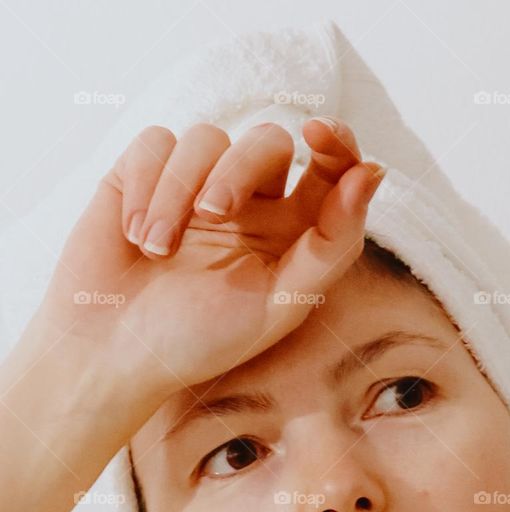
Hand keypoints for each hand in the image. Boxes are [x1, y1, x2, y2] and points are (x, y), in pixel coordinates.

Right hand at [35, 116, 384, 399]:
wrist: (111, 355)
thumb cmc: (199, 341)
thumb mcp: (279, 304)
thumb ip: (332, 244)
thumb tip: (373, 172)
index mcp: (292, 234)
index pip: (330, 169)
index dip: (335, 141)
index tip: (318, 134)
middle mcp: (250, 204)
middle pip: (268, 142)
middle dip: (241, 168)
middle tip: (215, 215)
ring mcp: (196, 186)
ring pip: (207, 138)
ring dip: (179, 192)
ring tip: (158, 251)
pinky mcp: (144, 174)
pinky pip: (157, 142)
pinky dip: (146, 186)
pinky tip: (136, 235)